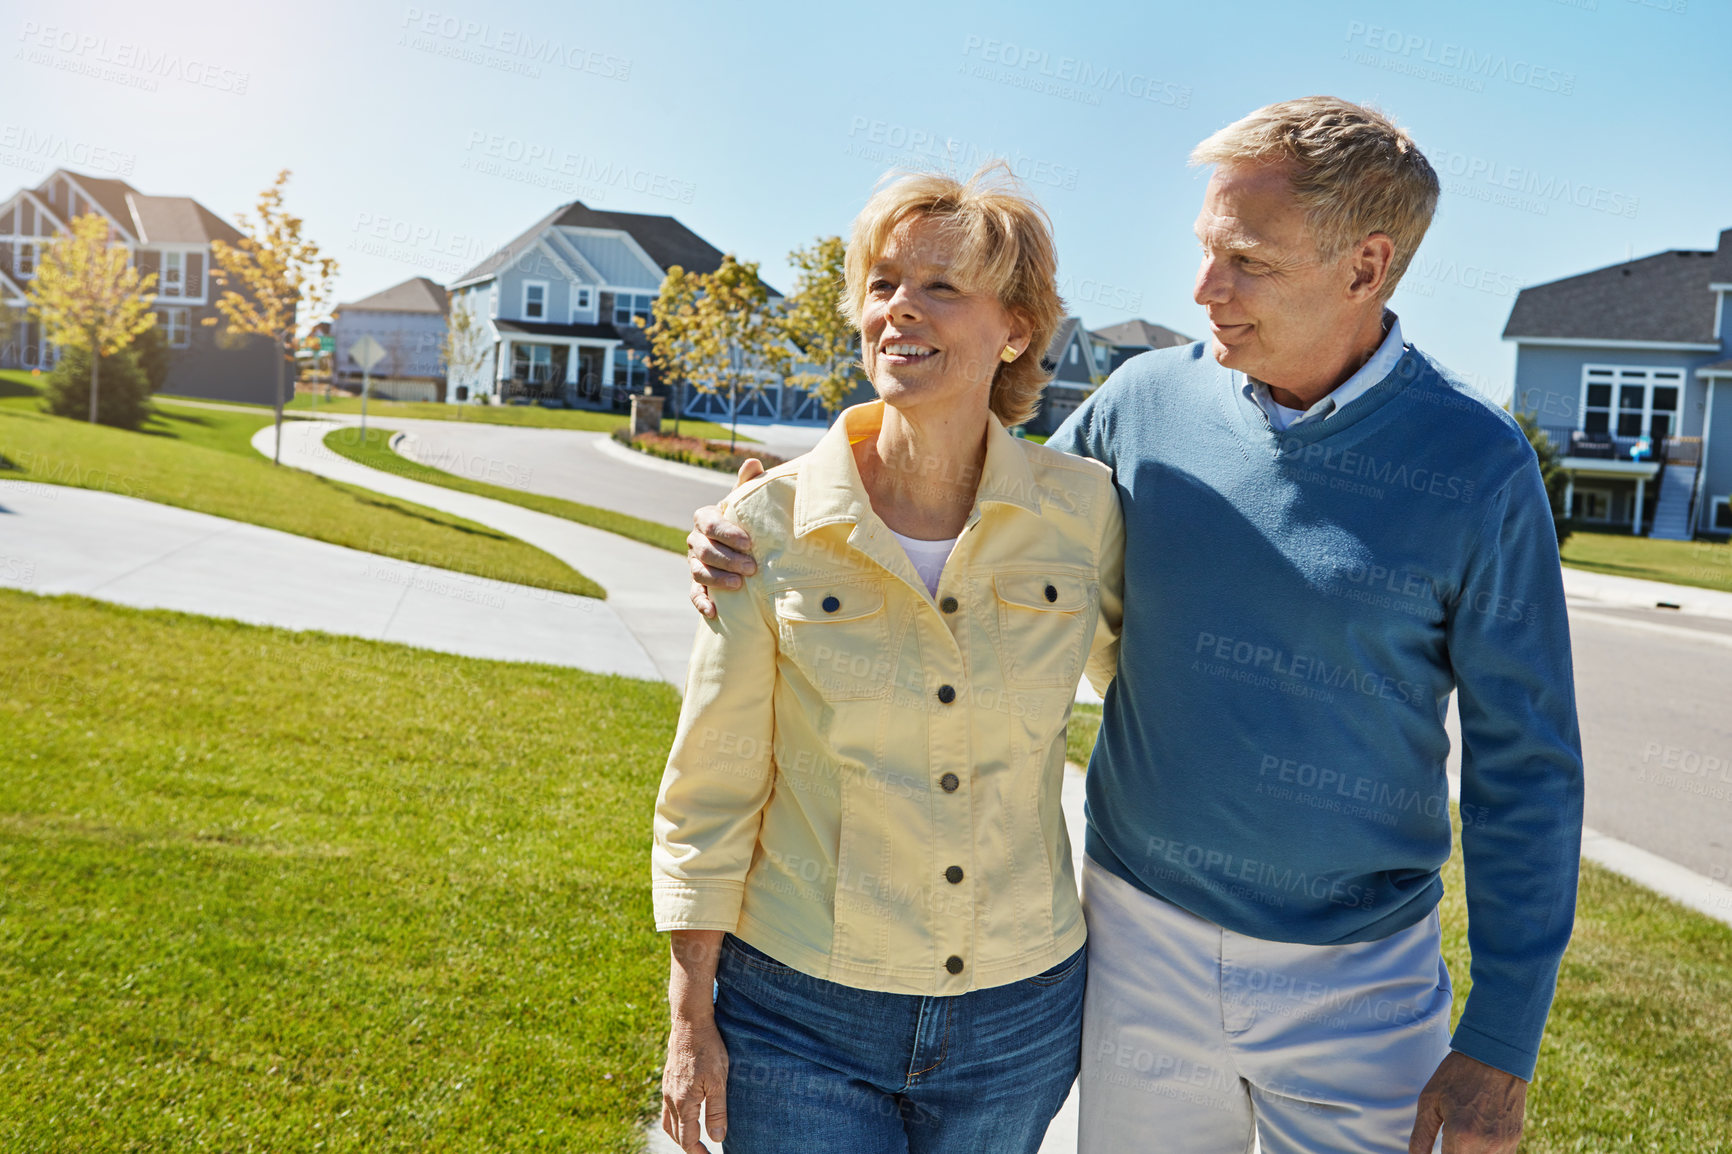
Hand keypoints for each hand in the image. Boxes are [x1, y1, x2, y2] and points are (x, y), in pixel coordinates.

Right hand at [662, 1012, 728, 1151]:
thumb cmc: (708, 1049)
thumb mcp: (719, 1081)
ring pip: (668, 1121)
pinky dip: (675, 1119)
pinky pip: (667, 1107)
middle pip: (675, 1133)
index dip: (697, 1152)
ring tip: (694, 1138)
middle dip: (688, 1146)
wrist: (690, 1022)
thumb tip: (716, 1138)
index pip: (687, 1138)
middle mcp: (671, 1098)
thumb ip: (717, 1111)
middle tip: (702, 1152)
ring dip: (679, 1134)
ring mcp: (667, 1088)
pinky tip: (686, 1113)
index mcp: (684, 1102)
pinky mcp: (668, 1079)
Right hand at [687, 458, 764, 619]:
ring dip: (718, 579)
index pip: (710, 524)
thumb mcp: (745, 502)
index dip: (728, 533)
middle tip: (752, 568)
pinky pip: (694, 593)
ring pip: (699, 572)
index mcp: (705, 518)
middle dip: (727, 559)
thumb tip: (753, 462)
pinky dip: (702, 602)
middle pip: (704, 551)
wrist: (740, 545)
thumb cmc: (744, 520)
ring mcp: (694, 562)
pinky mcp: (697, 583)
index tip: (749, 542)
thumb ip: (748, 484)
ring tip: (739, 586)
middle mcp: (696, 540)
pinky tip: (713, 611)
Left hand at [1408, 1051, 1526, 1152]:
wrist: (1495, 1055)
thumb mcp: (1430, 1101)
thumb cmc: (1458, 1074)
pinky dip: (1484, 1152)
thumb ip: (1421, 1136)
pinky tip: (1473, 1138)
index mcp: (1463, 1136)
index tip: (1435, 1149)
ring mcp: (1505, 1144)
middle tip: (1446, 1142)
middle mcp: (1487, 1145)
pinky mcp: (1515, 1139)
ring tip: (1459, 1139)